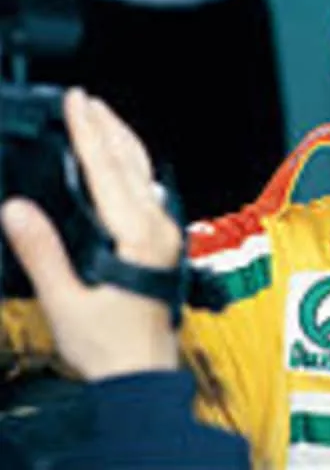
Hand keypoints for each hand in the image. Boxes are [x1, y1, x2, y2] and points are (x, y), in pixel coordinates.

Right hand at [1, 89, 182, 380]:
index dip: (89, 133)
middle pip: (133, 166)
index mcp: (138, 238)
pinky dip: (132, 169)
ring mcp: (167, 235)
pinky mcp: (164, 245)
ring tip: (103, 118)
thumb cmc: (110, 347)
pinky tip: (122, 164)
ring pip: (146, 177)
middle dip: (108, 128)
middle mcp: (160, 230)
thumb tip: (16, 208)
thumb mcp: (65, 302)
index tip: (77, 102)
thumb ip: (42, 253)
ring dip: (124, 144)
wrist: (144, 376)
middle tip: (86, 99)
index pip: (109, 173)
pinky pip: (150, 194)